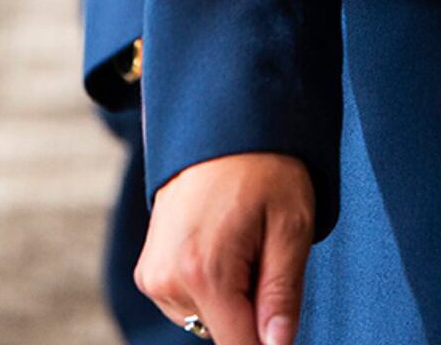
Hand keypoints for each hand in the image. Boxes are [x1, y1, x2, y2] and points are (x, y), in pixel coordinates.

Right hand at [136, 152, 314, 344]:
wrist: (222, 119)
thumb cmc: (265, 165)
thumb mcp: (291, 225)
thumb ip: (282, 295)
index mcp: (204, 272)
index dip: (268, 342)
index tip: (282, 322)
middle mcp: (167, 281)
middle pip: (223, 334)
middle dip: (251, 309)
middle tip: (267, 253)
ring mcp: (152, 276)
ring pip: (205, 320)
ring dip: (231, 298)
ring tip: (245, 239)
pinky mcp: (148, 270)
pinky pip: (186, 301)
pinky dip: (210, 286)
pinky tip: (223, 242)